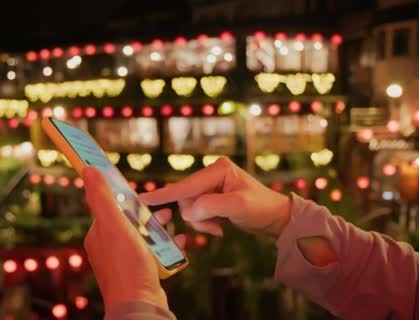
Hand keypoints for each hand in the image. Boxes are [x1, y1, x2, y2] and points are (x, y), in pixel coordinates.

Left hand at [82, 166, 168, 310]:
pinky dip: (166, 246)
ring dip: (159, 228)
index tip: (141, 192)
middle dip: (148, 214)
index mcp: (98, 234)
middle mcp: (108, 248)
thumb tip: (88, 169)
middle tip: (165, 211)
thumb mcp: (114, 225)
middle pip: (129, 221)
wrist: (140, 305)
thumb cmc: (126, 266)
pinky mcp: (139, 272)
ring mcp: (124, 261)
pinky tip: (178, 242)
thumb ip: (102, 197)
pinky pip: (153, 253)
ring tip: (173, 223)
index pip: (110, 206)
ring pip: (143, 236)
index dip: (126, 197)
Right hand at [140, 157, 290, 238]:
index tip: (142, 199)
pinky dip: (205, 222)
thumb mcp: (237, 207)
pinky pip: (196, 213)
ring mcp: (210, 186)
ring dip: (201, 222)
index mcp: (218, 169)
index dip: (164, 194)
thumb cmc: (261, 208)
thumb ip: (209, 206)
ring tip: (220, 226)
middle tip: (215, 226)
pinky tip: (220, 225)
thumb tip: (187, 211)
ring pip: (189, 208)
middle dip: (197, 216)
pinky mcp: (211, 197)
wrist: (275, 218)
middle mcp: (211, 174)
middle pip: (186, 199)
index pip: (187, 185)